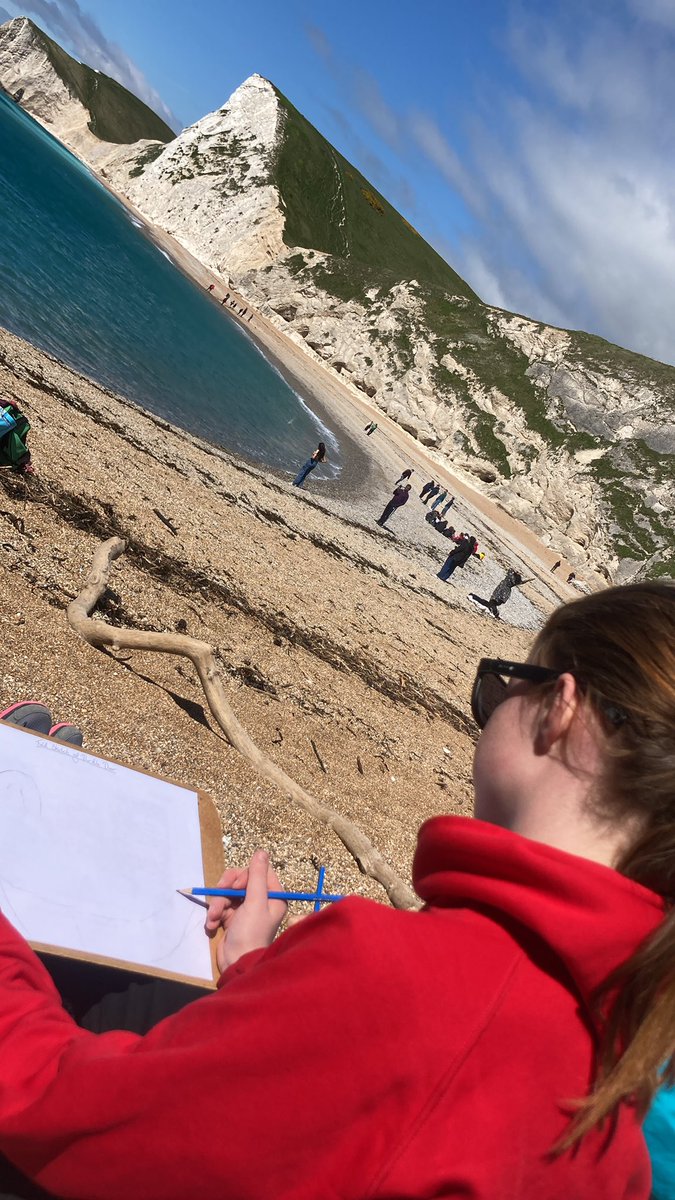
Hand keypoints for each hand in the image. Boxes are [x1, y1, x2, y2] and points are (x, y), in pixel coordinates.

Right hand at [205, 849, 286, 972]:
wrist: (236, 963)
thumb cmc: (251, 933)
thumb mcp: (255, 902)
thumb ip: (257, 876)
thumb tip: (261, 851)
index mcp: (274, 896)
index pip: (259, 871)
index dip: (244, 875)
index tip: (236, 886)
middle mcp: (262, 901)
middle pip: (241, 880)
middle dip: (227, 889)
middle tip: (219, 894)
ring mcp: (246, 910)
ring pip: (228, 893)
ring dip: (218, 904)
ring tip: (213, 917)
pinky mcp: (233, 918)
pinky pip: (222, 906)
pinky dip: (215, 914)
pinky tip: (211, 925)